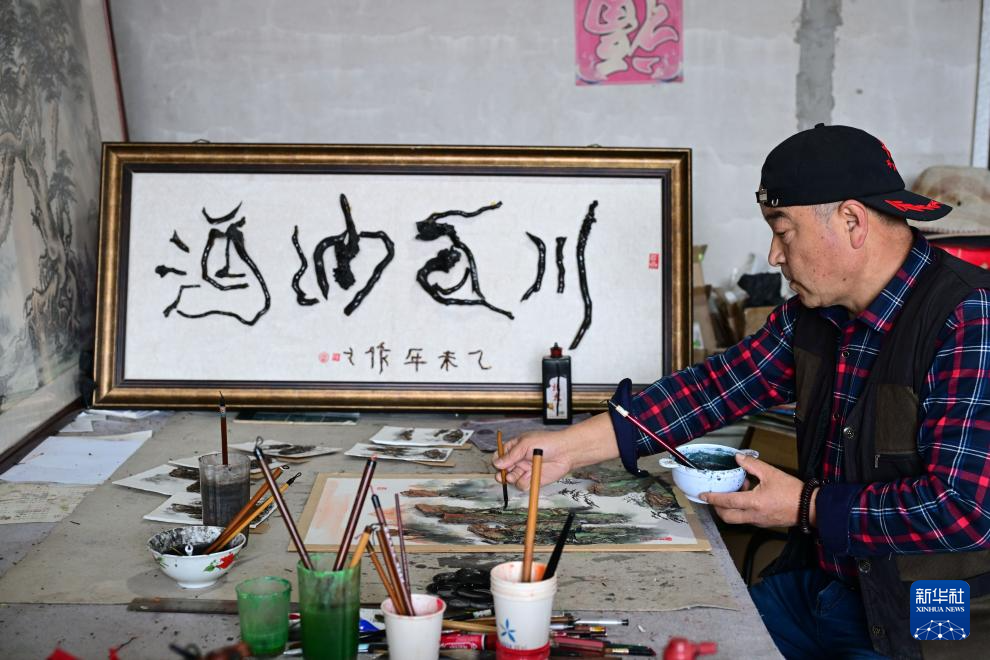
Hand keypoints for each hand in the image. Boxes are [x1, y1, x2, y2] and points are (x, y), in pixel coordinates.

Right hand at [491, 413, 618, 490]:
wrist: (566, 452)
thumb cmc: (547, 442)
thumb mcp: (526, 444)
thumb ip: (511, 455)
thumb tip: (497, 463)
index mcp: (515, 448)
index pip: (500, 455)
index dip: (497, 461)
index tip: (497, 464)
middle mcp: (519, 460)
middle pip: (503, 470)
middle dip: (501, 474)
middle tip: (502, 476)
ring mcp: (525, 471)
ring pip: (512, 479)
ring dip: (512, 478)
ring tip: (515, 475)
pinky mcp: (533, 480)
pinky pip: (523, 486)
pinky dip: (524, 483)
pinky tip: (529, 477)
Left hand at [700, 453, 806, 527]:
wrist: (809, 507)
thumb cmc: (792, 491)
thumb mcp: (770, 473)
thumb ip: (752, 465)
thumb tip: (738, 457)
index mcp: (753, 503)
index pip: (726, 501)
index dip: (712, 498)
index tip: (702, 495)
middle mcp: (753, 515)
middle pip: (727, 517)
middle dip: (717, 508)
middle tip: (714, 497)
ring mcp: (759, 521)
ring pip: (737, 519)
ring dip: (731, 507)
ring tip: (739, 490)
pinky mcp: (764, 523)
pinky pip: (747, 518)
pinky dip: (742, 509)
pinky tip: (750, 496)